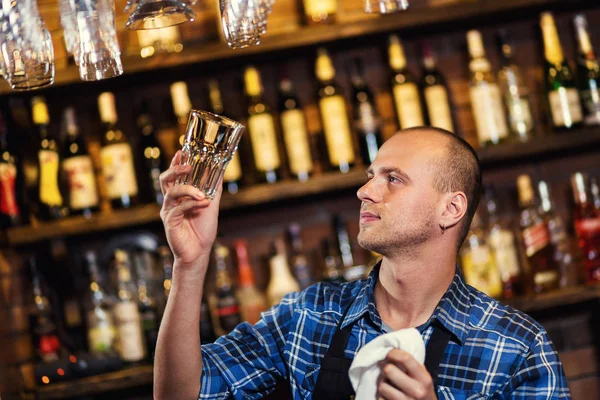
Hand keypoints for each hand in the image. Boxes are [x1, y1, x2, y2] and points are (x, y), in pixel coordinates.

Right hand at [159, 151, 222, 267]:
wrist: (199, 251)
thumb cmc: (203, 229)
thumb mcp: (211, 205)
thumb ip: (213, 189)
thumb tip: (220, 171)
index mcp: (178, 196)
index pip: (174, 176)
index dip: (176, 163)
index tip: (182, 151)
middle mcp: (171, 202)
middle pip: (165, 180)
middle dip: (175, 170)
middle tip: (188, 166)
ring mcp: (168, 211)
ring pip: (172, 192)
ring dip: (189, 190)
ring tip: (203, 194)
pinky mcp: (170, 221)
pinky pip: (179, 208)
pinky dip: (192, 204)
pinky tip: (203, 203)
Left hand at [377, 349, 436, 399]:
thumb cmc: (422, 390)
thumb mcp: (423, 376)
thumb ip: (412, 363)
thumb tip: (394, 344)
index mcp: (424, 379)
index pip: (405, 358)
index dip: (393, 353)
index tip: (389, 354)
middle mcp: (416, 391)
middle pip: (389, 370)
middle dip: (386, 369)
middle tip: (388, 370)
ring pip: (382, 386)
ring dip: (383, 384)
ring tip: (389, 384)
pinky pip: (380, 398)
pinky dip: (382, 396)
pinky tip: (388, 396)